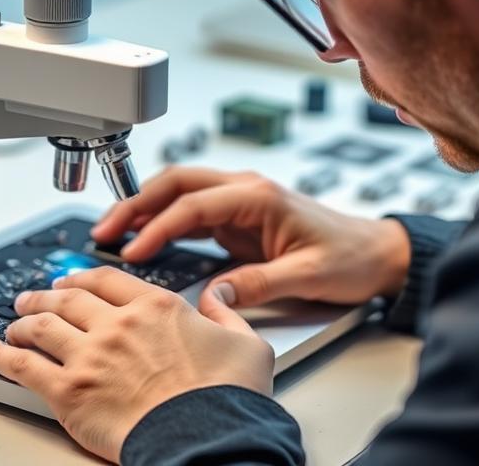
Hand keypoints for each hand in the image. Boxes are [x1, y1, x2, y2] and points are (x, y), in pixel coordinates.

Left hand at [0, 266, 273, 463]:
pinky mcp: (68, 391)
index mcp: (156, 306)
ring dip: (22, 319)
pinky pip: (20, 365)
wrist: (207, 440)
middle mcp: (117, 323)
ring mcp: (89, 355)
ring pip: (41, 324)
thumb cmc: (227, 398)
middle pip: (68, 296)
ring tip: (12, 322)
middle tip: (34, 296)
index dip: (82, 276)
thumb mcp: (246, 343)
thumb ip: (228, 312)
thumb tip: (220, 294)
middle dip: (46, 293)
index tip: (73, 279)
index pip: (106, 278)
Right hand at [92, 167, 411, 310]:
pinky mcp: (237, 218)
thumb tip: (213, 295)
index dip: (158, 226)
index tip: (133, 250)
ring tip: (111, 232)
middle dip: (135, 202)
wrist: (375, 253)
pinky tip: (143, 238)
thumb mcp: (307, 276)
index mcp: (259, 196)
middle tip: (103, 228)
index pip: (193, 203)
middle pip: (176, 182)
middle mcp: (245, 190)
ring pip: (178, 193)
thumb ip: (259, 283)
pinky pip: (189, 212)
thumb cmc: (350, 256)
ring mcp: (239, 201)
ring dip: (143, 208)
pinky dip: (161, 221)